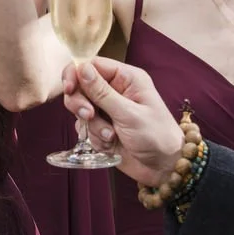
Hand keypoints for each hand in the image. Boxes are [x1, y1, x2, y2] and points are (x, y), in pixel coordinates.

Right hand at [62, 58, 183, 186]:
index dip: (76, 74)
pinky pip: (85, 127)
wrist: (164, 169)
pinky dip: (94, 137)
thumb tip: (81, 68)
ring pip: (81, 109)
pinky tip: (110, 144)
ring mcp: (108, 110)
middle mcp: (115, 90)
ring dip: (91, 125)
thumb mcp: (129, 113)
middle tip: (89, 116)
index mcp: (126, 78)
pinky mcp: (103, 128)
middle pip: (81, 86)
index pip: (92, 65)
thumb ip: (102, 92)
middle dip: (81, 103)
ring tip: (110, 136)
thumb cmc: (157, 136)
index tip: (69, 89)